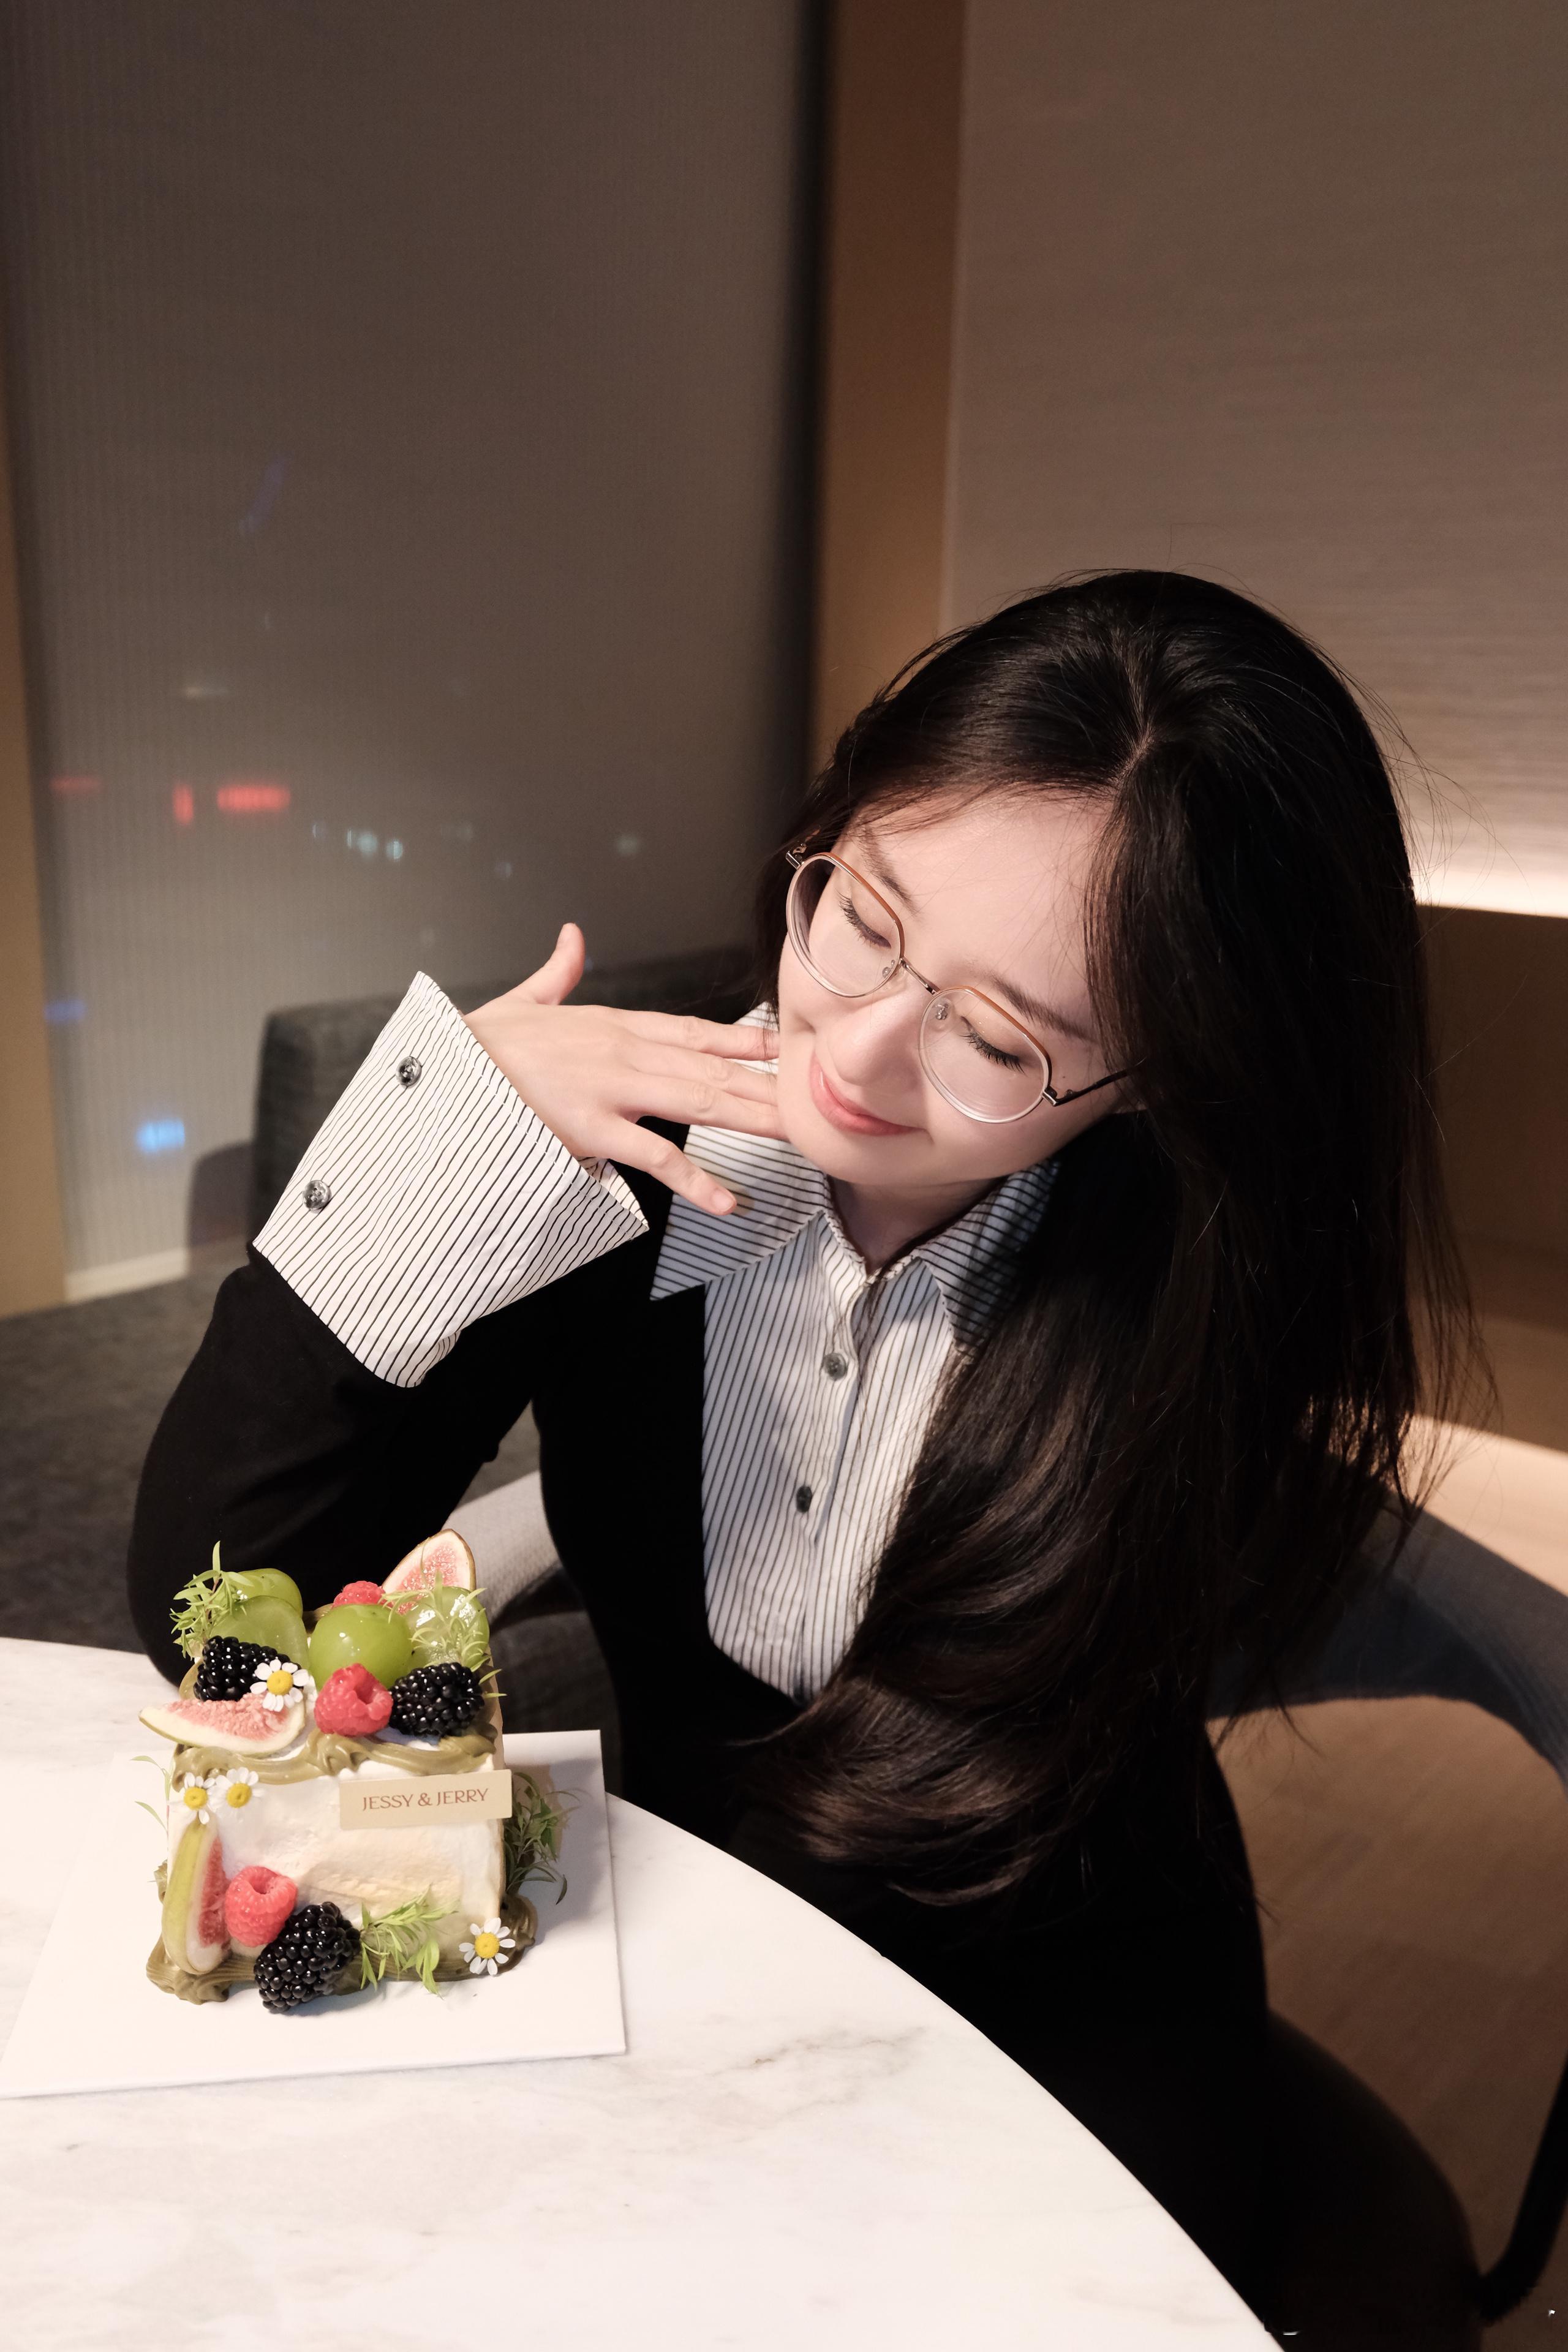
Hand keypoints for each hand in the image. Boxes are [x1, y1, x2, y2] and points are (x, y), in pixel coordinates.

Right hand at [465, 924, 781, 1215]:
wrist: (442, 1069)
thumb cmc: (481, 1045)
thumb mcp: (524, 999)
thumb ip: (558, 971)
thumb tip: (571, 937)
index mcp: (614, 1024)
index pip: (696, 1031)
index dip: (747, 1041)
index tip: (788, 1048)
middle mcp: (624, 1052)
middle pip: (713, 1070)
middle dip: (768, 1088)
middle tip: (817, 1102)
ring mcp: (612, 1090)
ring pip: (699, 1103)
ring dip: (753, 1121)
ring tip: (799, 1137)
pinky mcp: (592, 1129)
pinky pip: (655, 1157)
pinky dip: (695, 1181)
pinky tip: (729, 1201)